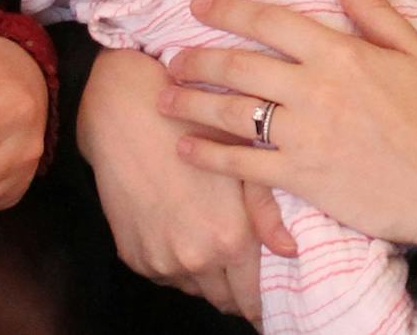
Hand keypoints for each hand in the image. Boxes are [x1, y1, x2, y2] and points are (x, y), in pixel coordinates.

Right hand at [79, 48, 296, 319]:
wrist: (128, 117)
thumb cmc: (193, 129)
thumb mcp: (241, 162)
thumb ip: (267, 212)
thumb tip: (289, 250)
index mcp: (230, 239)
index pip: (251, 297)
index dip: (260, 300)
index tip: (263, 296)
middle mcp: (194, 259)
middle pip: (222, 299)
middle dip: (234, 287)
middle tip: (239, 266)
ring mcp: (160, 261)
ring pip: (192, 287)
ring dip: (204, 274)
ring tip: (207, 237)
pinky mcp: (133, 256)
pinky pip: (163, 274)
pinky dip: (174, 262)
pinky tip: (179, 230)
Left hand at [161, 0, 416, 249]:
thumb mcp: (415, 50)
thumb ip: (372, 6)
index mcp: (339, 53)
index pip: (270, 21)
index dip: (229, 9)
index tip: (199, 6)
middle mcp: (314, 89)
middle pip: (239, 65)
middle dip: (198, 60)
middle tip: (173, 58)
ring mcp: (304, 135)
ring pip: (231, 113)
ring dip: (191, 104)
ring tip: (164, 100)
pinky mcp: (302, 177)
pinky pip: (243, 165)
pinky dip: (209, 156)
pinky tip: (185, 149)